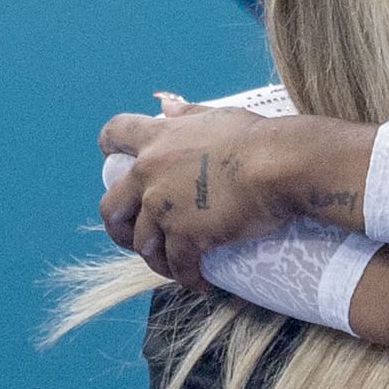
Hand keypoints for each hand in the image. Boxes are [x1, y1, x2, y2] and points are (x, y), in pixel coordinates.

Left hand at [98, 100, 293, 290]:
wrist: (279, 166)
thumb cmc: (258, 138)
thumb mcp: (218, 118)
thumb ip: (189, 114)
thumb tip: (167, 105)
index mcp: (158, 139)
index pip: (114, 134)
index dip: (110, 148)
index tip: (114, 159)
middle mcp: (150, 173)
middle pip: (111, 206)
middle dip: (119, 226)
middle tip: (137, 236)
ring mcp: (164, 206)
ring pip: (142, 243)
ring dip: (155, 258)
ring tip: (174, 267)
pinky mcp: (186, 235)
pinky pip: (178, 264)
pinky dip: (187, 277)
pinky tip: (199, 283)